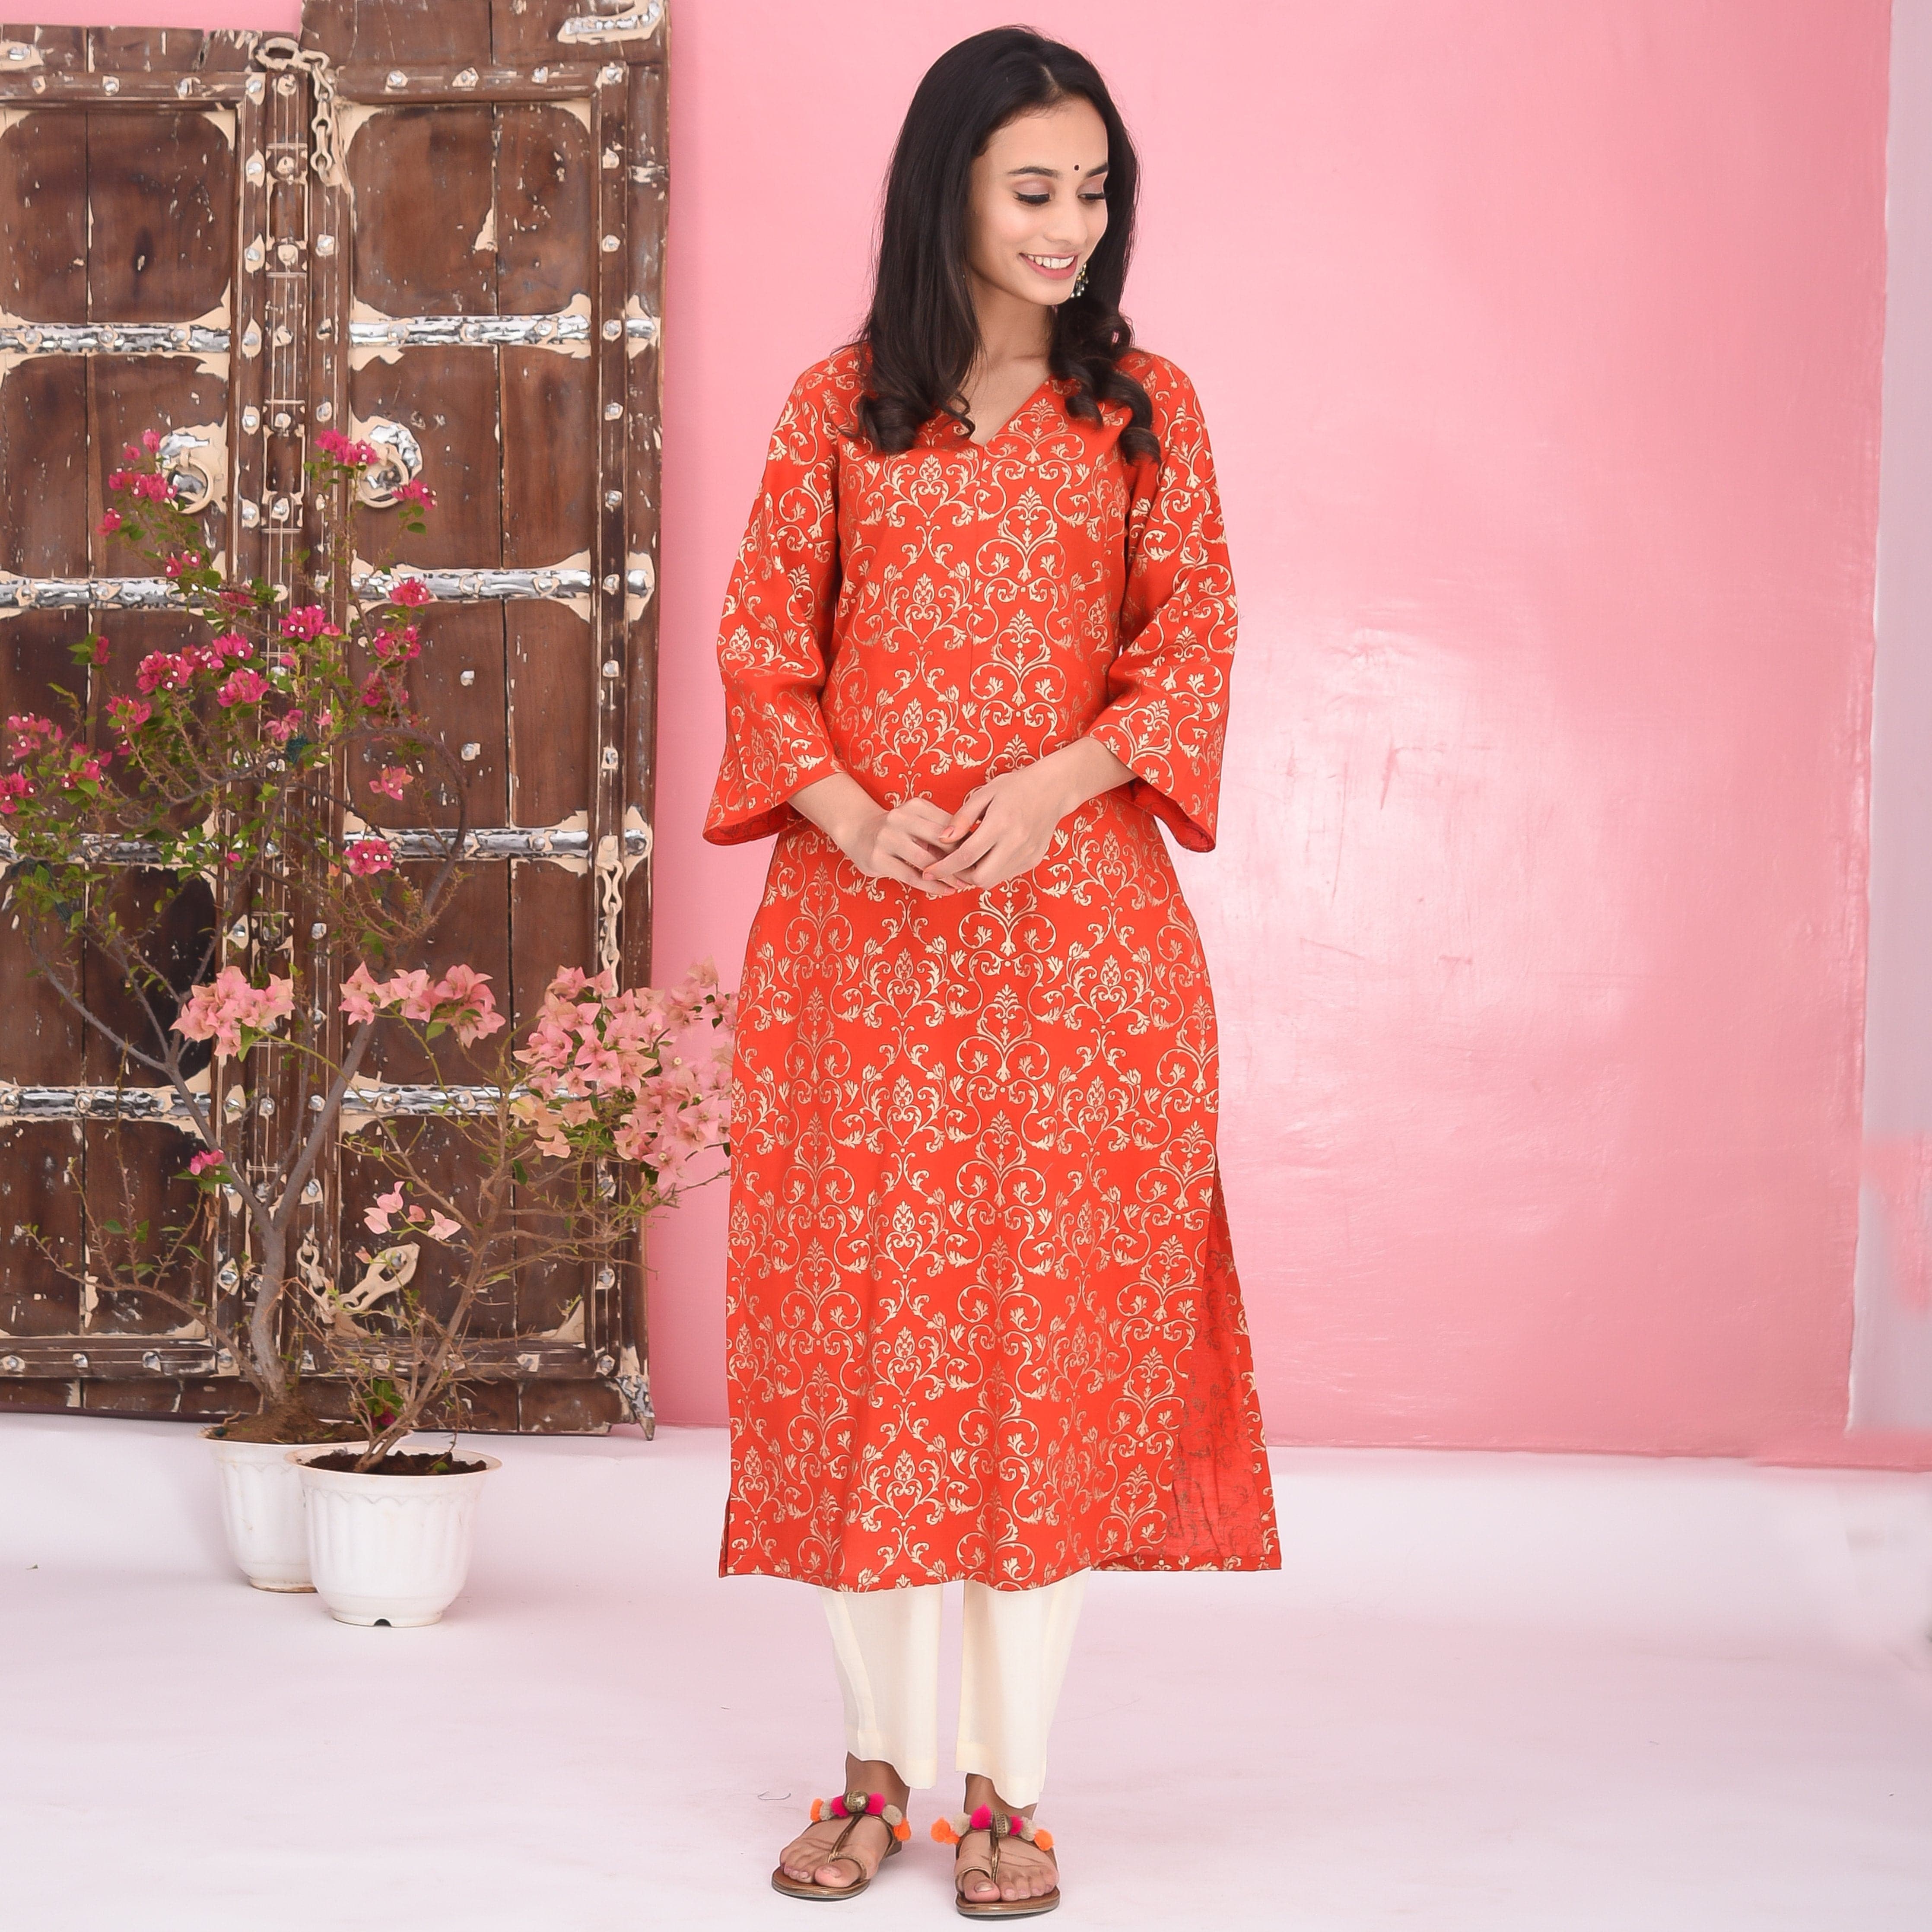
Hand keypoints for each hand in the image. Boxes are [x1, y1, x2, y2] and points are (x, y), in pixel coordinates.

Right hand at [791, 774, 964, 898]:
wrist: (857, 831)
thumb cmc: (898, 830)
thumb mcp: (918, 821)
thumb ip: (941, 830)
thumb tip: (977, 846)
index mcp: (916, 806)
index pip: (949, 825)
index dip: (969, 843)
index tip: (984, 857)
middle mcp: (900, 818)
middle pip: (941, 841)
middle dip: (962, 860)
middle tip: (978, 874)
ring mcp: (887, 838)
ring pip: (927, 861)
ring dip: (948, 876)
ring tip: (964, 886)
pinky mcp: (878, 859)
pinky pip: (911, 876)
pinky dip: (931, 886)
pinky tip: (946, 892)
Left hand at [921, 739, 1129, 891]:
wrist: (1054, 789)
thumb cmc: (1015, 787)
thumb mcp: (985, 793)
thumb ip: (963, 817)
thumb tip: (942, 838)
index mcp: (1000, 823)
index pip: (966, 856)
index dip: (943, 867)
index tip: (928, 871)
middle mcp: (1016, 843)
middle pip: (980, 877)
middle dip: (960, 875)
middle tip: (950, 864)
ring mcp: (1027, 854)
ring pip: (993, 880)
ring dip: (975, 874)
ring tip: (968, 859)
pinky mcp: (1033, 859)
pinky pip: (1006, 874)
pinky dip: (992, 870)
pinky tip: (987, 856)